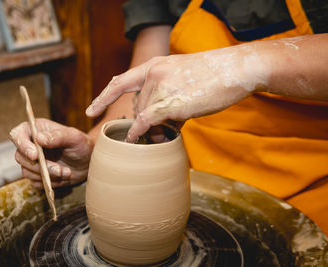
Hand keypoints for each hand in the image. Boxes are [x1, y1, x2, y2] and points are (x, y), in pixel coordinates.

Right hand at [9, 118, 93, 187]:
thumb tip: (39, 138)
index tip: (35, 155)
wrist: (87, 162)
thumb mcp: (74, 137)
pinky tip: (63, 177)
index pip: (17, 135)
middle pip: (20, 157)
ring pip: (27, 171)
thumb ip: (57, 136)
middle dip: (40, 166)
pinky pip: (35, 182)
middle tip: (60, 170)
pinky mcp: (37, 175)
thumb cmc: (81, 145)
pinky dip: (50, 182)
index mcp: (35, 130)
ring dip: (48, 175)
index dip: (22, 145)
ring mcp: (32, 161)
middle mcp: (30, 145)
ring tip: (67, 172)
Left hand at [86, 44, 265, 141]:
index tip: (91, 110)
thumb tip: (158, 126)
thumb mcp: (183, 79)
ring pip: (146, 115)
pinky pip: (147, 121)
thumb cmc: (213, 76)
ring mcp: (161, 87)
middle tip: (161, 132)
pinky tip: (135, 140)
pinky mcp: (171, 102)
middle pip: (138, 106)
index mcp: (155, 65)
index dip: (104, 97)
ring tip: (172, 129)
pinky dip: (139, 133)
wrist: (236, 69)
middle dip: (145, 121)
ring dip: (155, 128)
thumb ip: (166, 97)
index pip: (121, 81)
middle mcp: (154, 73)